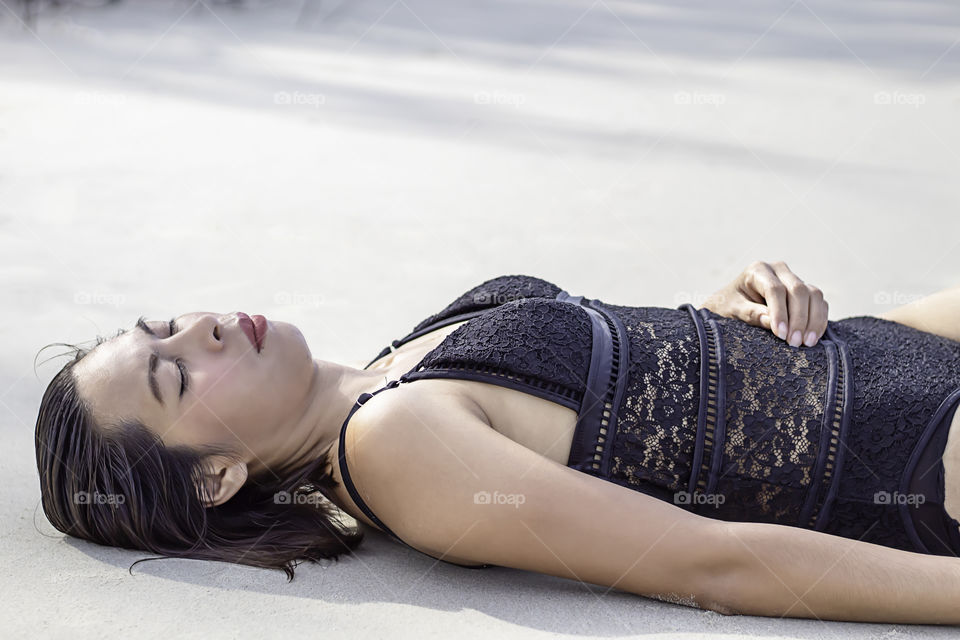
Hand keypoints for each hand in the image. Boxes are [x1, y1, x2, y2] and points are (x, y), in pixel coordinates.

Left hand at [701, 261, 828, 346]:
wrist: (730, 304)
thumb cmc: (728, 306)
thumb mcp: (732, 310)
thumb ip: (750, 314)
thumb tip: (772, 322)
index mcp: (757, 270)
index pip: (774, 289)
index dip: (780, 312)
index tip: (781, 334)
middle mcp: (778, 270)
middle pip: (798, 290)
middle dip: (799, 318)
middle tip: (794, 343)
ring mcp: (794, 279)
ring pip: (813, 294)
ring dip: (813, 320)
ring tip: (807, 343)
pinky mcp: (804, 291)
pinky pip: (819, 302)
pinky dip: (819, 319)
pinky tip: (813, 337)